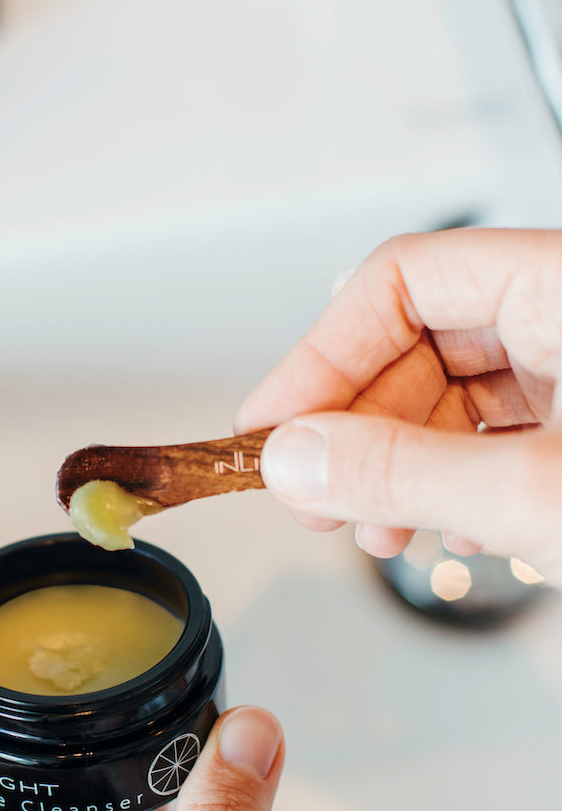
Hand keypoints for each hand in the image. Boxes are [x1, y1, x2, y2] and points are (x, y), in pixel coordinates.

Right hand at [236, 227, 561, 581]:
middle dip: (356, 430)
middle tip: (311, 494)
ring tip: (377, 529)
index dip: (324, 353)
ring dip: (397, 470)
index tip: (275, 424)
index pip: (405, 280)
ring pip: (453, 400)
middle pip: (419, 345)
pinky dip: (452, 487)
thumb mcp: (535, 493)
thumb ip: (406, 472)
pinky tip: (444, 531)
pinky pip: (495, 440)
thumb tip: (298, 459)